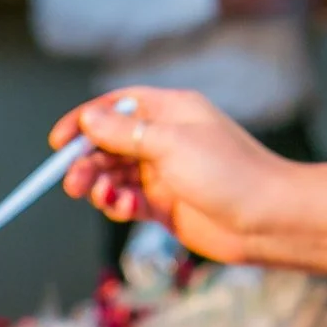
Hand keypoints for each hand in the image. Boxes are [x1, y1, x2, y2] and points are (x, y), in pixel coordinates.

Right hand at [54, 88, 292, 262]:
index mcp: (170, 111)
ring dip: (99, 184)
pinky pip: (130, 202)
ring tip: (94, 195)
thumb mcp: (171, 143)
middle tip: (70, 181)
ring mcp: (166, 174)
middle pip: (110, 144)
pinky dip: (118, 204)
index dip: (84, 121)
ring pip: (116, 175)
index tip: (58, 141)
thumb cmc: (229, 172)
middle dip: (86, 160)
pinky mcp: (167, 207)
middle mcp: (166, 139)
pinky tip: (118, 207)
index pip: (116, 107)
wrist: (269, 219)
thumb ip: (126, 133)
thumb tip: (89, 118)